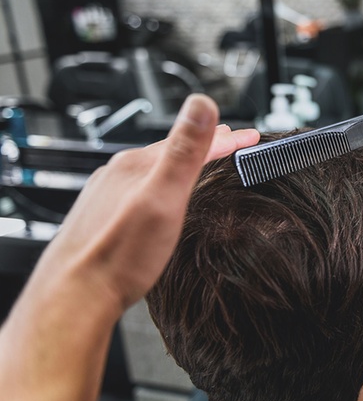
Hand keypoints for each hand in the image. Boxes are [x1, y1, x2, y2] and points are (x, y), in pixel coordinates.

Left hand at [32, 94, 259, 313]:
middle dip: (206, 146)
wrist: (75, 296)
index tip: (250, 137)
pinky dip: (162, 184)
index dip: (226, 139)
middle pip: (173, 151)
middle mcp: (119, 175)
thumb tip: (201, 104)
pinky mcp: (104, 217)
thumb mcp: (163, 198)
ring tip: (202, 164)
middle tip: (230, 142)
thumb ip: (184, 150)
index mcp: (137, 165)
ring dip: (182, 164)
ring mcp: (109, 195)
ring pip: (154, 170)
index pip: (192, 140)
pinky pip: (140, 189)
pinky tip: (162, 198)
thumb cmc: (118, 256)